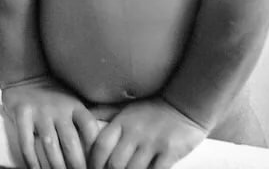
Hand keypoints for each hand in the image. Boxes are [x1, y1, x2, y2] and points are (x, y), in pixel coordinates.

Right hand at [1, 76, 99, 168]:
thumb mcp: (72, 103)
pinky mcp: (22, 113)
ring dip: (56, 166)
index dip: (95, 149)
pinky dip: (31, 160)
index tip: (96, 165)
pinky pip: (26, 142)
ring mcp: (39, 111)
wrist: (26, 77)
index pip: (90, 128)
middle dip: (76, 165)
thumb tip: (102, 147)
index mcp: (75, 106)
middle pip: (71, 142)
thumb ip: (84, 121)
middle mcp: (59, 108)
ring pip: (50, 145)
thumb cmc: (54, 96)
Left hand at [88, 98, 206, 168]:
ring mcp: (153, 142)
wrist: (184, 105)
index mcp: (122, 122)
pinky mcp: (170, 151)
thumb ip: (105, 113)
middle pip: (114, 163)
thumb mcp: (126, 107)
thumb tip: (83, 115)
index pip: (100, 145)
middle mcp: (135, 132)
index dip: (93, 162)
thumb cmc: (152, 109)